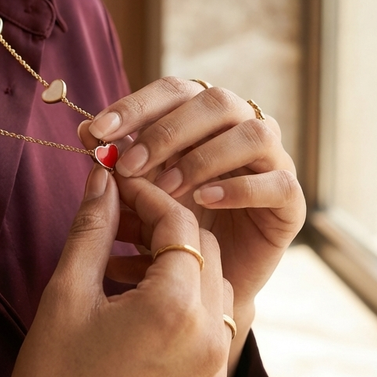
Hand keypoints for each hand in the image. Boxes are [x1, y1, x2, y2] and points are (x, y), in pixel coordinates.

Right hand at [0, 167, 231, 376]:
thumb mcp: (66, 293)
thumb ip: (92, 228)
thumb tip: (103, 177)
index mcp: (174, 307)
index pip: (180, 225)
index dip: (149, 198)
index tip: (121, 187)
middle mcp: (210, 340)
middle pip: (206, 254)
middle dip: (168, 232)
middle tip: (123, 224)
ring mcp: (215, 376)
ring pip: (218, 295)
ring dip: (183, 273)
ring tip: (130, 272)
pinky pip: (214, 340)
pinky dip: (188, 318)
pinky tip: (143, 321)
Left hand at [83, 79, 305, 312]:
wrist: (203, 285)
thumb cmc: (167, 229)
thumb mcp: (136, 194)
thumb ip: (118, 164)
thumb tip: (87, 134)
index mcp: (204, 116)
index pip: (174, 90)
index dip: (136, 105)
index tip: (96, 132)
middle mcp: (242, 128)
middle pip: (216, 102)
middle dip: (167, 131)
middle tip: (128, 165)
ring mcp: (273, 162)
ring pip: (254, 133)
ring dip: (203, 157)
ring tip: (165, 189)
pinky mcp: (290, 202)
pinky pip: (278, 182)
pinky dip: (240, 189)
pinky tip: (206, 202)